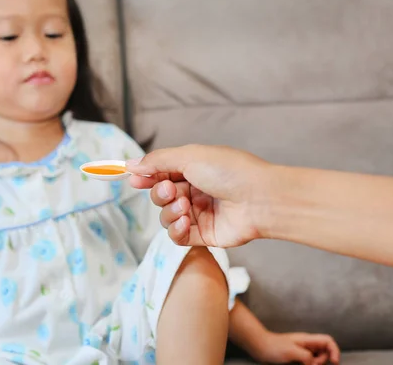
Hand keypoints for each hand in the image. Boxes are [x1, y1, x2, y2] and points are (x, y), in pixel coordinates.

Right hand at [127, 144, 272, 247]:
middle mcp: (195, 191)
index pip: (161, 173)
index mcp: (194, 169)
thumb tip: (130, 164)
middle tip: (170, 191)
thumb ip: (157, 161)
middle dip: (160, 194)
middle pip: (161, 196)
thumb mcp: (189, 156)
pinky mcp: (204, 235)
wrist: (261, 199)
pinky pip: (177, 236)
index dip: (147, 177)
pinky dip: (176, 230)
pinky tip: (185, 222)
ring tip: (185, 207)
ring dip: (169, 212)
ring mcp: (199, 214)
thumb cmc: (230, 171)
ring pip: (167, 217)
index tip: (134, 180)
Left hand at [251, 332, 339, 364]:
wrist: (259, 347)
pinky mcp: (297, 358)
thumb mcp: (291, 351)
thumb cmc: (272, 346)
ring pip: (317, 359)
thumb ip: (306, 356)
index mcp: (307, 340)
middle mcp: (307, 345)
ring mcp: (302, 351)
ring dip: (315, 364)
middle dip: (323, 361)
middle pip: (325, 352)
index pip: (327, 341)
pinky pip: (308, 362)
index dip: (334, 350)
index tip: (334, 362)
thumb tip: (313, 363)